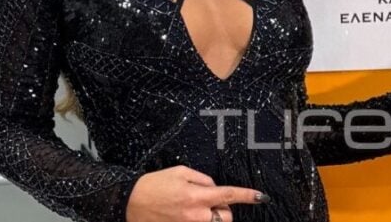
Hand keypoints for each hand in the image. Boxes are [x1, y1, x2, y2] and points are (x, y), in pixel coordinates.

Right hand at [126, 165, 268, 221]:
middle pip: (226, 217)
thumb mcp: (180, 172)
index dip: (248, 196)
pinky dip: (199, 220)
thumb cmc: (154, 185)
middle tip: (208, 201)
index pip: (229, 195)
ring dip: (211, 217)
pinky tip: (187, 214)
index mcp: (196, 196)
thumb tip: (215, 188)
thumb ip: (203, 180)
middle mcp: (196, 216)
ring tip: (194, 208)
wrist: (129, 203)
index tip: (261, 197)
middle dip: (223, 209)